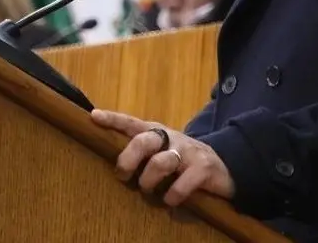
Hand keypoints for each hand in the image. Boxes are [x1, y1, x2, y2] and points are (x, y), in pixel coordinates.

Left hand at [90, 109, 234, 205]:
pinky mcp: (203, 168)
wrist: (223, 167)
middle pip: (144, 139)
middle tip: (123, 175)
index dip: (113, 120)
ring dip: (150, 181)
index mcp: (156, 133)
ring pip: (162, 162)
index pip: (132, 123)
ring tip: (150, 191)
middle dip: (129, 158)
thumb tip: (114, 167)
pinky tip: (171, 202)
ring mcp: (188, 152)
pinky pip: (182, 184)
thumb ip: (141, 154)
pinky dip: (172, 197)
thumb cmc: (182, 162)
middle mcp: (170, 138)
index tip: (94, 116)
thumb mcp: (161, 152)